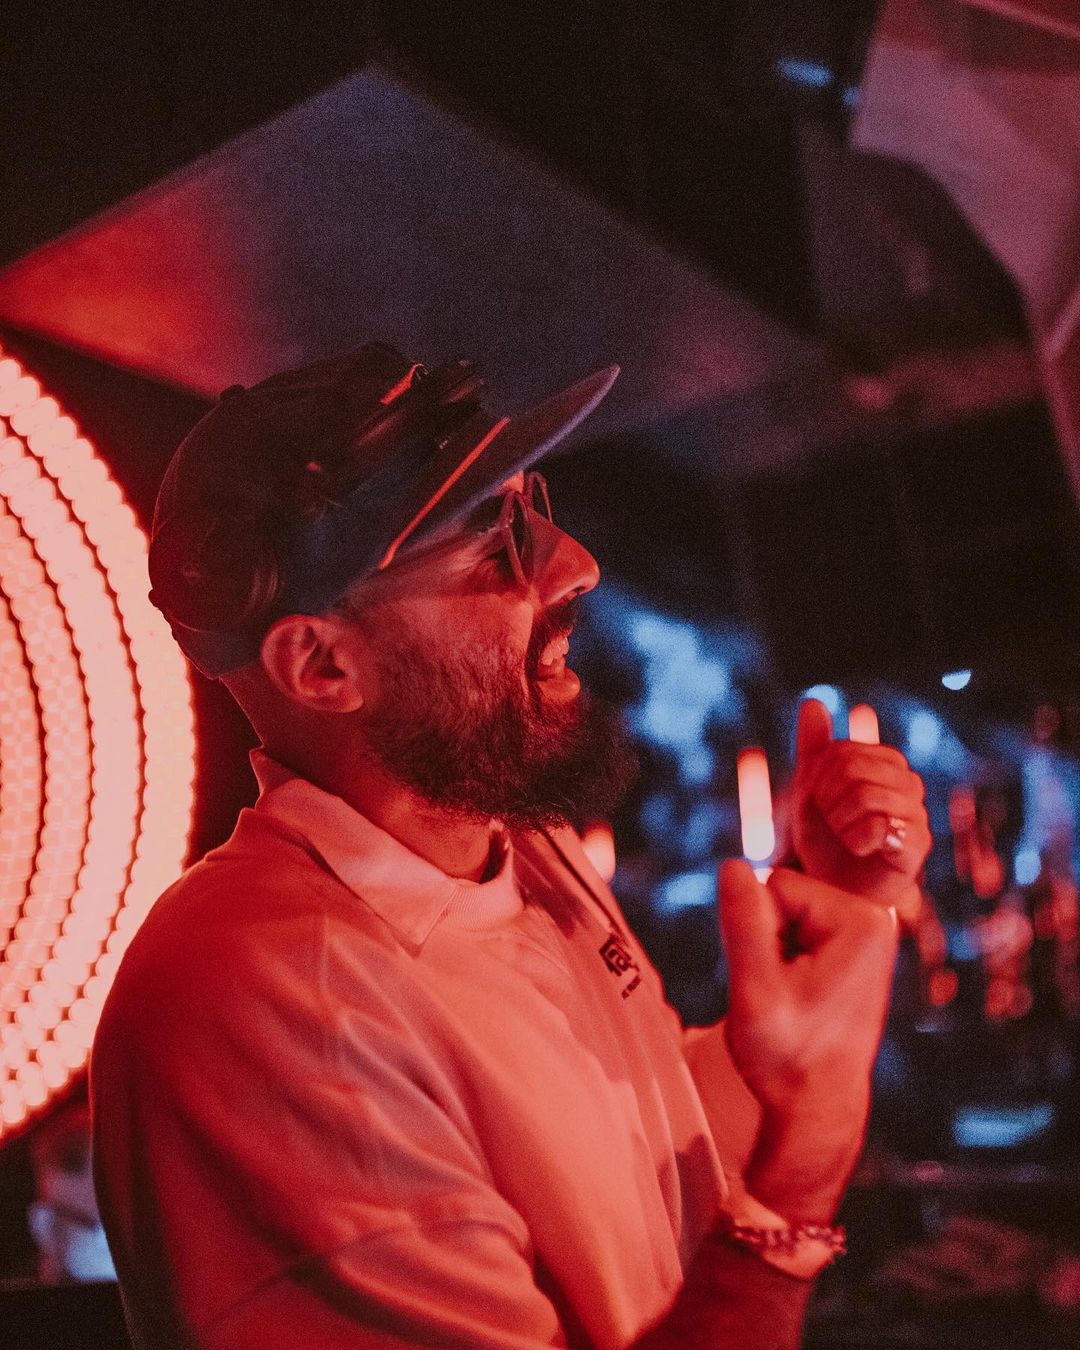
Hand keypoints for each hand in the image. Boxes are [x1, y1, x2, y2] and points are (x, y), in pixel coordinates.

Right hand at [719, 860, 897, 1216]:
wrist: (815, 1106)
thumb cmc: (787, 1058)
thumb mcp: (756, 989)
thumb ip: (745, 923)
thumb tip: (732, 864)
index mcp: (862, 920)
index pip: (774, 884)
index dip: (758, 931)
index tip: (776, 983)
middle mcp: (874, 917)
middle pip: (782, 892)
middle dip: (767, 939)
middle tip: (780, 994)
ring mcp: (866, 930)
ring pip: (783, 910)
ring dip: (773, 951)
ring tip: (790, 998)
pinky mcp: (853, 943)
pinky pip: (795, 926)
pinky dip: (784, 958)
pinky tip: (797, 995)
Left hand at [791, 699, 929, 921]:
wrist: (835, 892)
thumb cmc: (825, 840)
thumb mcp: (810, 789)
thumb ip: (815, 747)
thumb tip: (812, 702)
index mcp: (885, 764)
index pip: (841, 750)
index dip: (817, 777)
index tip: (818, 800)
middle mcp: (906, 784)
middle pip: (852, 767)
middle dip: (826, 798)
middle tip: (830, 822)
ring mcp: (915, 813)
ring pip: (866, 794)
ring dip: (839, 820)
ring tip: (844, 837)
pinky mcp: (917, 845)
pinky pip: (883, 824)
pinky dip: (857, 837)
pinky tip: (859, 848)